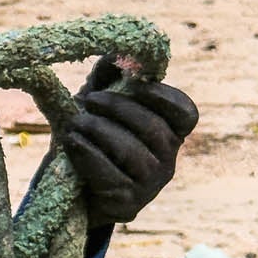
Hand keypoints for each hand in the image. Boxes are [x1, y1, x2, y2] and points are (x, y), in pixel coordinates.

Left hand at [61, 58, 197, 224]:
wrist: (72, 187)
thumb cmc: (93, 136)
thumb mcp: (101, 101)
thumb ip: (111, 73)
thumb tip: (117, 52)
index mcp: (170, 133)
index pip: (185, 114)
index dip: (164, 97)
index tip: (136, 83)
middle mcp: (168, 160)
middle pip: (152, 128)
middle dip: (117, 108)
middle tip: (87, 99)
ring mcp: (150, 185)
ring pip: (131, 152)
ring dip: (98, 131)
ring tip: (74, 123)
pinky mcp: (128, 204)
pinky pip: (110, 176)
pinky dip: (88, 154)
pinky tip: (72, 142)